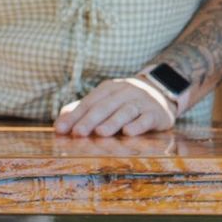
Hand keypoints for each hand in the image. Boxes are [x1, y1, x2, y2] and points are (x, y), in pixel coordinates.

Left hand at [54, 78, 176, 136]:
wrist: (161, 92)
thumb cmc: (125, 101)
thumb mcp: (106, 100)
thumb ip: (84, 110)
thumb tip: (60, 123)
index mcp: (109, 88)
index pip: (89, 102)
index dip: (74, 116)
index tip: (61, 129)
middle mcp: (124, 92)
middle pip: (105, 106)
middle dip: (90, 120)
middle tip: (78, 133)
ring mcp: (141, 101)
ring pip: (125, 111)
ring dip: (112, 122)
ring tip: (100, 133)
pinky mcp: (156, 113)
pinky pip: (146, 119)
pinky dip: (138, 125)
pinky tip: (129, 132)